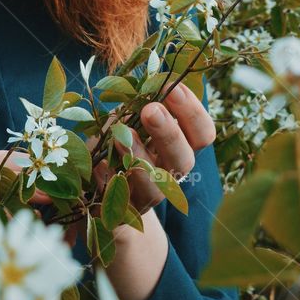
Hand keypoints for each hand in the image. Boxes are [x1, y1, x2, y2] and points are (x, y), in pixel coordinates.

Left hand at [82, 81, 216, 237]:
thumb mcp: (124, 122)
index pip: (202, 134)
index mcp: (176, 149)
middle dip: (169, 132)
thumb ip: (133, 105)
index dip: (191, 111)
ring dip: (139, 158)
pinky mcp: (120, 218)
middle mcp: (168, 175)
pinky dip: (107, 184)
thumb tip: (138, 81)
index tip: (172, 86)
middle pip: (185, 159)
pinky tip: (97, 166)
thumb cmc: (114, 147)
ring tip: (120, 136)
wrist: (98, 204)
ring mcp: (146, 200)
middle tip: (150, 110)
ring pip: (157, 187)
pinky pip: (119, 207)